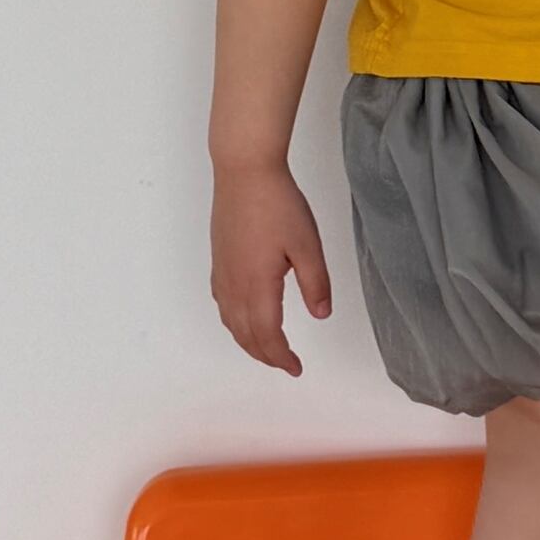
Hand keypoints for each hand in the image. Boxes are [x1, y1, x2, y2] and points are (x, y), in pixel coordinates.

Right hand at [210, 159, 331, 374]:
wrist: (244, 172)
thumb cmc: (278, 204)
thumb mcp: (307, 245)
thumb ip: (316, 283)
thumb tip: (321, 315)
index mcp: (258, 286)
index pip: (268, 335)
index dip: (281, 357)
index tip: (296, 368)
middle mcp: (234, 285)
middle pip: (245, 335)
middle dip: (265, 355)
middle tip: (285, 364)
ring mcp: (222, 273)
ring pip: (230, 321)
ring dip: (247, 341)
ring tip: (266, 348)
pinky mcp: (218, 260)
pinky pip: (222, 303)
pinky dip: (233, 321)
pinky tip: (242, 316)